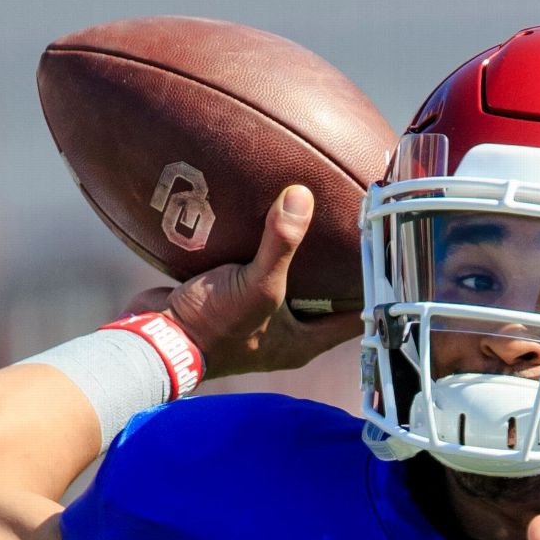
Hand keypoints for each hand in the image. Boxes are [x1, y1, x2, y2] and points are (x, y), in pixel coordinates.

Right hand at [123, 185, 362, 377]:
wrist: (153, 338)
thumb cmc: (212, 326)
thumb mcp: (256, 284)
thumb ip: (281, 244)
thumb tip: (302, 197)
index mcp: (303, 341)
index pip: (354, 316)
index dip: (371, 289)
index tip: (386, 255)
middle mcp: (285, 333)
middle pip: (324, 297)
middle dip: (338, 267)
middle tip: (354, 228)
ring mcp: (257, 317)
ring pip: (290, 283)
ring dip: (300, 257)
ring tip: (318, 218)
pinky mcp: (231, 300)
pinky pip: (256, 271)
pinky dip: (264, 251)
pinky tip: (270, 220)